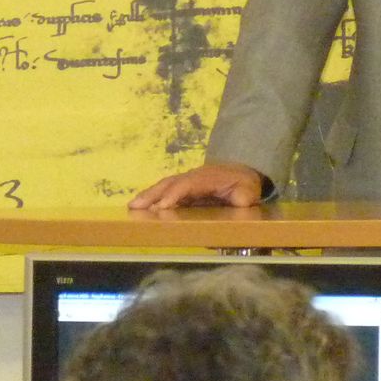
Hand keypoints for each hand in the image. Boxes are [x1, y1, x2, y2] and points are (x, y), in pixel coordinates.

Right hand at [129, 161, 267, 208]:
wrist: (244, 173)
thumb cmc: (245, 186)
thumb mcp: (248, 194)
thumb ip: (242, 200)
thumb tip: (234, 205)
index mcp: (208, 178)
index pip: (187, 185)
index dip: (174, 195)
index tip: (161, 207)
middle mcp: (193, 176)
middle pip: (170, 183)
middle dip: (152, 194)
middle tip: (135, 206)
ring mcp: (186, 180)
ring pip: (164, 185)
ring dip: (148, 195)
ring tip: (132, 206)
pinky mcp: (183, 188)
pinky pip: (165, 190)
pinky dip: (152, 196)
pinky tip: (141, 205)